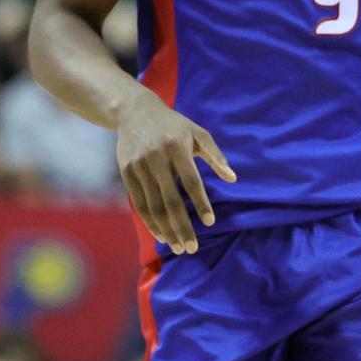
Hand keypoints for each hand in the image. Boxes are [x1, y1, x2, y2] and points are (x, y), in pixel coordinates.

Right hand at [116, 87, 235, 252]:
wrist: (135, 112)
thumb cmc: (174, 125)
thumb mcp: (198, 133)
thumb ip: (216, 156)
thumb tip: (233, 179)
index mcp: (177, 147)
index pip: (191, 181)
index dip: (201, 203)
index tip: (210, 222)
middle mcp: (156, 158)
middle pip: (170, 200)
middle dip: (182, 227)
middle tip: (192, 248)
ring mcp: (139, 167)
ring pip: (153, 206)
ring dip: (166, 230)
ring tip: (179, 247)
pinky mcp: (127, 173)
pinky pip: (139, 204)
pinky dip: (150, 222)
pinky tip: (161, 235)